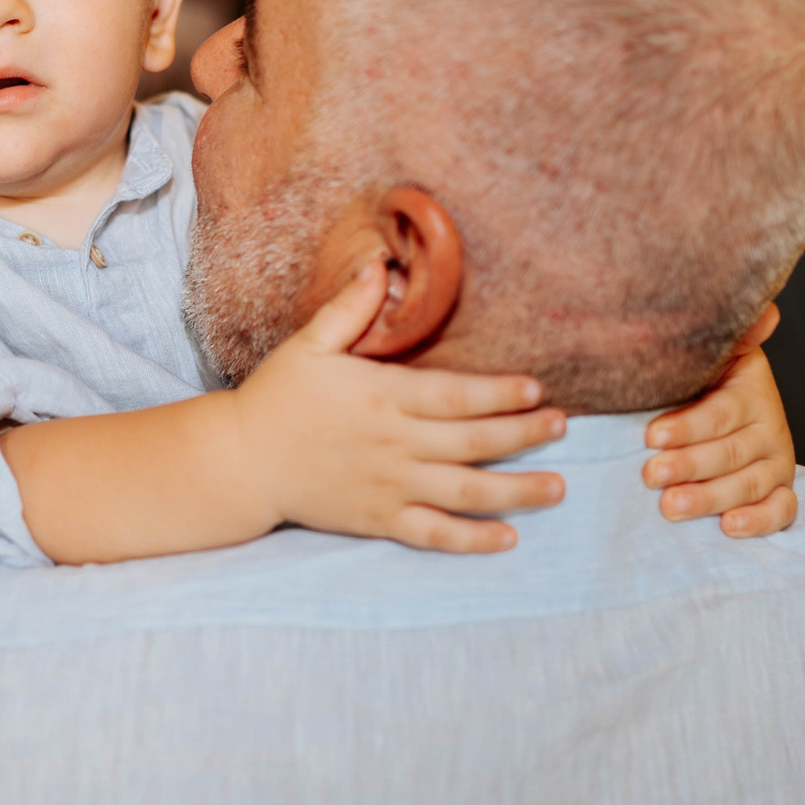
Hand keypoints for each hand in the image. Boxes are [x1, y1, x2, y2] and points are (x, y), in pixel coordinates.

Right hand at [225, 261, 567, 553]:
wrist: (241, 461)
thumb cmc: (275, 397)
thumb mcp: (308, 345)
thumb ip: (348, 309)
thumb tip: (378, 265)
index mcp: (383, 397)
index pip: (456, 395)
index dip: (500, 393)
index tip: (537, 389)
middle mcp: (395, 444)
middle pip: (474, 441)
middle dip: (524, 434)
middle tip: (563, 426)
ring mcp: (389, 486)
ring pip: (466, 491)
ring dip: (517, 490)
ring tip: (558, 487)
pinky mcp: (378, 519)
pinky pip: (434, 533)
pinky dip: (473, 539)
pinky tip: (509, 537)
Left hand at [642, 304, 797, 537]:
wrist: (719, 413)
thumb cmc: (696, 384)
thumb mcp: (706, 358)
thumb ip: (725, 338)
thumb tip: (765, 312)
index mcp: (751, 390)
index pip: (722, 412)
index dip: (687, 426)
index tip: (650, 436)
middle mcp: (771, 426)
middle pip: (731, 452)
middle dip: (689, 465)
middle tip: (650, 476)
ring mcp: (777, 462)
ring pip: (750, 484)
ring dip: (711, 498)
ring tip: (671, 507)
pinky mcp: (780, 492)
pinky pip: (781, 511)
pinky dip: (759, 522)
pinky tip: (729, 527)